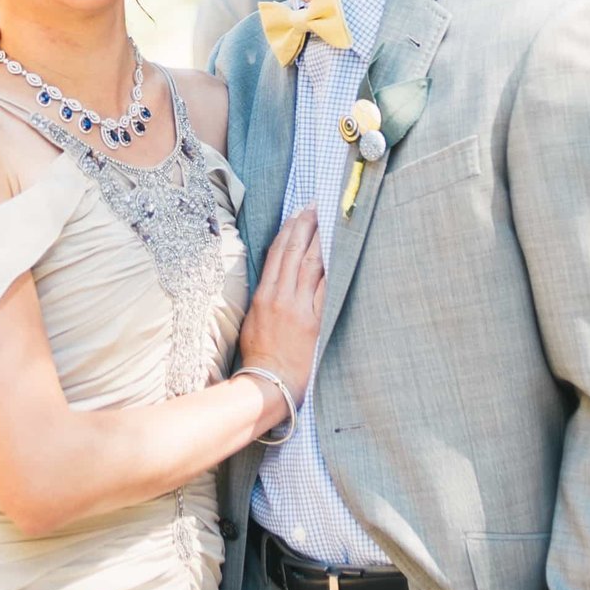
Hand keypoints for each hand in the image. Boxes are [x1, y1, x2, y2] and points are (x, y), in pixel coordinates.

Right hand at [237, 211, 323, 407]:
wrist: (269, 382)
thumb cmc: (258, 357)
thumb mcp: (252, 322)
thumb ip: (263, 299)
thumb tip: (274, 281)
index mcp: (262, 296)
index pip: (275, 254)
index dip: (287, 231)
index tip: (295, 215)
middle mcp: (279, 297)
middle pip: (293, 252)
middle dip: (304, 227)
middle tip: (314, 207)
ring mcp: (297, 307)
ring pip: (309, 265)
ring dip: (318, 240)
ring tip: (326, 221)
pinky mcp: (313, 321)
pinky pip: (324, 288)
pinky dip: (330, 269)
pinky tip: (337, 254)